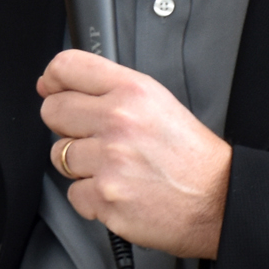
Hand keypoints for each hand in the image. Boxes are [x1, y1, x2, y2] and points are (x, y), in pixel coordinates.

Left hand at [37, 49, 230, 256]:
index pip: (68, 67)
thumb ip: (113, 92)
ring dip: (81, 165)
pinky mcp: (105, 197)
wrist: (219, 201)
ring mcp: (110, 161)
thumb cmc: (192, 157)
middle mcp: (118, 121)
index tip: (49, 87)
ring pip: (59, 155)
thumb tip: (62, 87)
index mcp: (133, 92)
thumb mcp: (159, 103)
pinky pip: (73, 193)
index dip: (53, 78)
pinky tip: (119, 190)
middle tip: (93, 137)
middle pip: (53, 111)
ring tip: (116, 168)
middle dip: (66, 126)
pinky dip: (91, 197)